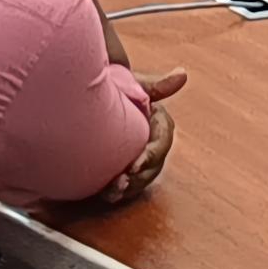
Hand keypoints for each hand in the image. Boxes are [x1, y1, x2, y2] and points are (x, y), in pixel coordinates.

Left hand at [95, 71, 186, 205]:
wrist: (85, 97)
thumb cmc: (115, 87)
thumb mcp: (133, 85)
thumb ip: (156, 85)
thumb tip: (182, 73)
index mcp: (158, 121)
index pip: (162, 140)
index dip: (151, 154)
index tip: (135, 164)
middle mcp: (152, 140)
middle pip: (154, 164)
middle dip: (140, 176)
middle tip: (122, 182)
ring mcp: (138, 155)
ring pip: (142, 178)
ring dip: (130, 188)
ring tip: (113, 191)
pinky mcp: (123, 167)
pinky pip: (127, 184)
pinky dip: (118, 192)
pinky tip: (106, 194)